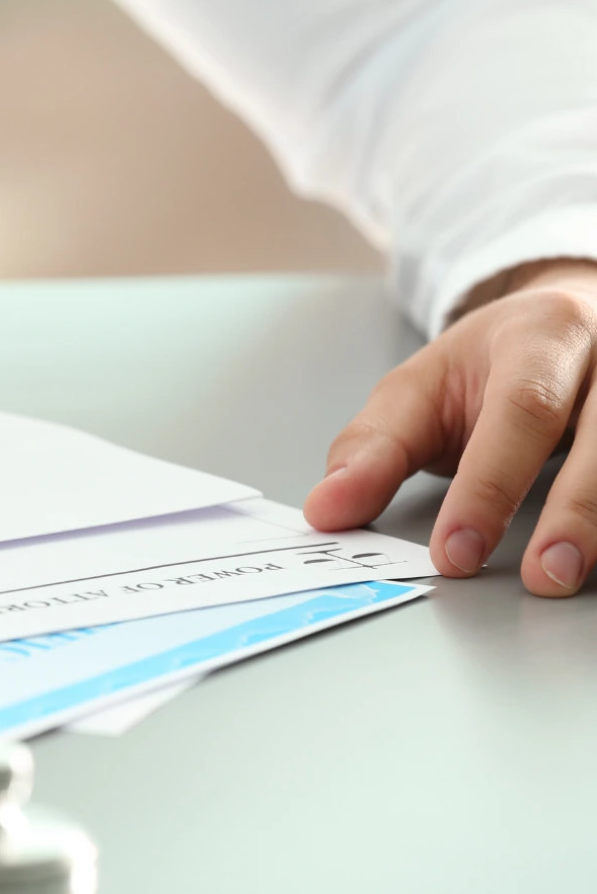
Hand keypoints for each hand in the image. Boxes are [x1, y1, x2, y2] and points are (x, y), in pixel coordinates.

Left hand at [305, 259, 596, 596]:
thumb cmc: (489, 365)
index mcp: (540, 336)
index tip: (454, 553)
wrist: (564, 321)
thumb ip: (374, 450)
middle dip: (575, 512)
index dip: (488, 488)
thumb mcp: (420, 390)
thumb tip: (326, 511)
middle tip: (542, 576)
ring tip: (567, 577)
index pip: (519, 412)